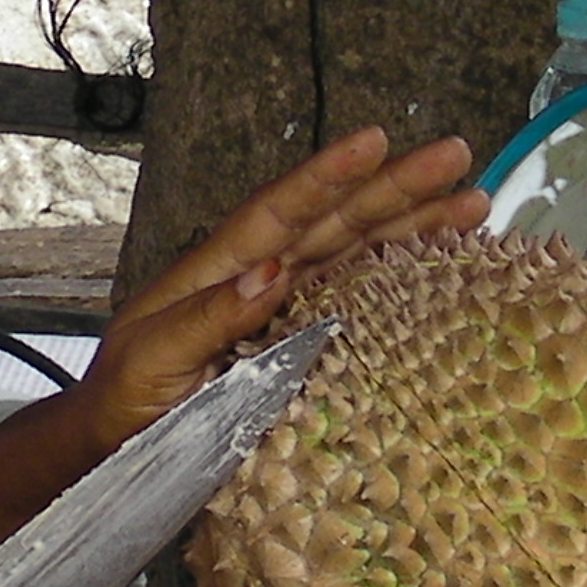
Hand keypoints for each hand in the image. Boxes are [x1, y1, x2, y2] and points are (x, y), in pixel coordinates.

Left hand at [0, 127, 488, 538]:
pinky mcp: (302, 349)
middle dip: (395, 189)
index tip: (375, 140)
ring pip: (358, 256)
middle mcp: (261, 278)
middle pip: (336, 223)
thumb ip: (208, 318)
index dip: (327, 176)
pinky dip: (402, 281)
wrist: (113, 445)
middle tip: (456, 154)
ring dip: (413, 228)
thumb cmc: (122, 398)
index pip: (280, 212)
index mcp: (219, 268)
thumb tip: (272, 273)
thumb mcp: (151, 358)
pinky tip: (442, 264)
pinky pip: (361, 306)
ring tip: (472, 202)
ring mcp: (287, 311)